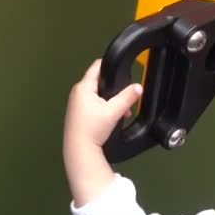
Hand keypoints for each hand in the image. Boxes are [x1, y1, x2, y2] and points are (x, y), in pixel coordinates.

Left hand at [63, 59, 142, 206]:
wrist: (80, 149)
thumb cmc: (91, 130)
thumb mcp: (114, 111)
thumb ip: (127, 97)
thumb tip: (137, 88)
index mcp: (83, 87)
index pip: (97, 66)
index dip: (110, 65)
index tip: (119, 66)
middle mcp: (77, 93)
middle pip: (100, 82)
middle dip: (114, 89)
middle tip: (123, 98)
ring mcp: (76, 103)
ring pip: (98, 94)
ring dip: (110, 101)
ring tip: (119, 112)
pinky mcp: (78, 112)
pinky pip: (93, 103)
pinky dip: (104, 107)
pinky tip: (110, 118)